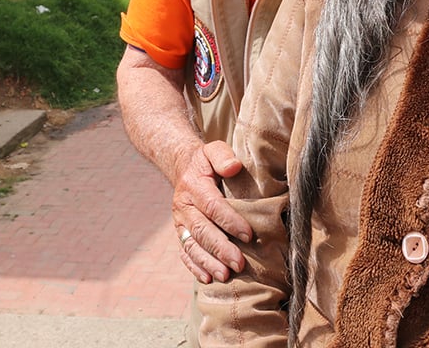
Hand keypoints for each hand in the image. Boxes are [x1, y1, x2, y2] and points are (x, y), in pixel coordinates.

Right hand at [172, 140, 253, 283]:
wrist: (183, 168)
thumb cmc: (206, 161)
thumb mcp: (213, 150)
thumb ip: (223, 156)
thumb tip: (234, 167)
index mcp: (194, 186)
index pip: (212, 206)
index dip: (230, 221)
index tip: (249, 234)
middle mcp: (183, 206)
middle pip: (201, 231)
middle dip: (220, 249)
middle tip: (239, 264)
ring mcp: (179, 222)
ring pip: (192, 245)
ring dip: (208, 262)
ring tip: (225, 276)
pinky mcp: (180, 233)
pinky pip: (184, 252)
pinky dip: (195, 267)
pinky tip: (208, 278)